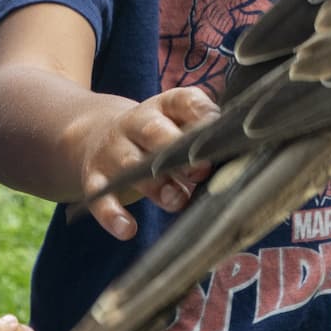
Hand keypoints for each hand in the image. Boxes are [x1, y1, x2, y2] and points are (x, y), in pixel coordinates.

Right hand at [79, 86, 218, 239]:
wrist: (94, 134)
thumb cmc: (153, 136)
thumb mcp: (173, 123)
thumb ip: (201, 136)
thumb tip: (236, 154)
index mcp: (161, 107)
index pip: (182, 101)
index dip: (200, 113)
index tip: (216, 125)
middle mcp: (134, 124)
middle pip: (154, 131)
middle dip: (176, 149)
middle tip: (200, 170)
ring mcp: (112, 151)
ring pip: (131, 166)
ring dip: (156, 185)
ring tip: (177, 201)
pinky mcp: (94, 178)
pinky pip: (100, 197)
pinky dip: (112, 215)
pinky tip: (128, 230)